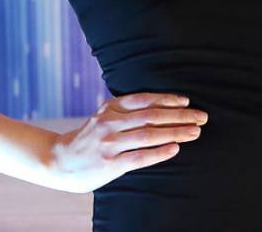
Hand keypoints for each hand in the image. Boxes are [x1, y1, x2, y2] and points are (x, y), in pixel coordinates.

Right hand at [47, 92, 207, 192]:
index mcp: (111, 107)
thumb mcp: (103, 116)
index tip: (187, 101)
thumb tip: (162, 107)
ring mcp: (109, 143)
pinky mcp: (110, 164)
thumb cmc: (89, 138)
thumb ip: (125, 111)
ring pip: (149, 134)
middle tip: (202, 117)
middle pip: (152, 115)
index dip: (167, 98)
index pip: (144, 99)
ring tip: (195, 132)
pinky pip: (140, 157)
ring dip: (175, 132)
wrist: (59, 160)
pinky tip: (175, 149)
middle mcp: (110, 122)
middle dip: (180, 115)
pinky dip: (159, 152)